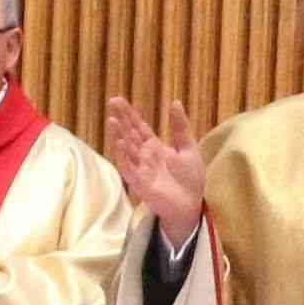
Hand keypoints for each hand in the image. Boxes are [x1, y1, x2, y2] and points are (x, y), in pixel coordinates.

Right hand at [105, 96, 205, 236]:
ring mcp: (141, 168)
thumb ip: (180, 127)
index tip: (119, 100)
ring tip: (113, 119)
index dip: (130, 113)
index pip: (139, 126)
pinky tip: (119, 142)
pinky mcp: (140, 182)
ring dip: (119, 134)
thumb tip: (175, 102)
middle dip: (122, 118)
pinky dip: (124, 156)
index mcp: (155, 146)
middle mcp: (144, 156)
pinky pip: (129, 167)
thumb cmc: (190, 179)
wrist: (191, 204)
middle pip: (130, 133)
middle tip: (112, 101)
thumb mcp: (189, 147)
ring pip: (127, 148)